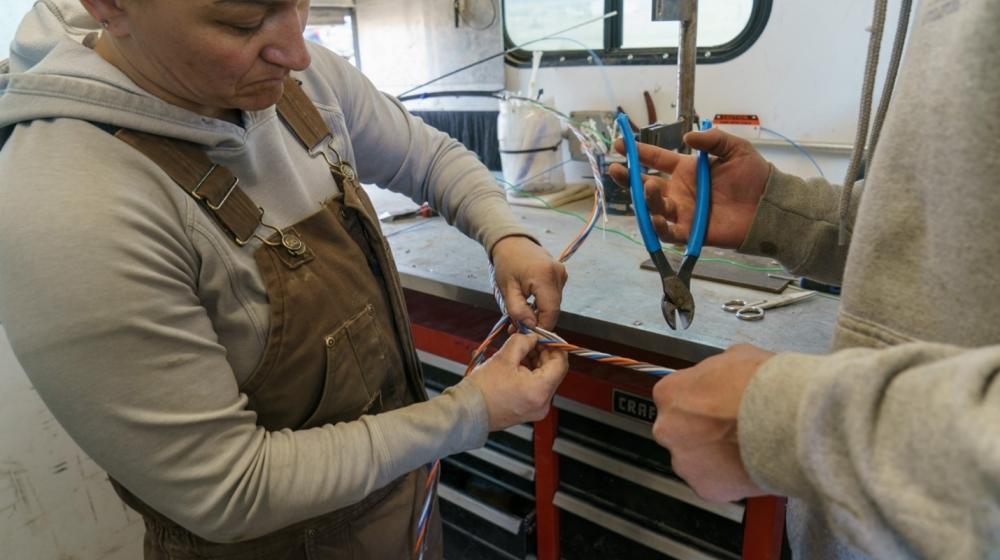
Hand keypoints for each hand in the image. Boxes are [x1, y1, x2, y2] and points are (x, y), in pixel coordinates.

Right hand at [468, 334, 568, 430]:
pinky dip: (529, 374)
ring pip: (544, 378)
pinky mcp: (529, 410)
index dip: (553, 345)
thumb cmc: (482, 391)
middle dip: (542, 352)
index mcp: (540, 390)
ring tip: (517, 353)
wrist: (468, 412)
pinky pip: (536, 387)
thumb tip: (532, 337)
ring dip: (534, 362)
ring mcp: (536, 409)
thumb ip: (523, 341)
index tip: (543, 337)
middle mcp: (543, 403)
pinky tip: (515, 365)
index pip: (561, 362)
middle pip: (553, 370)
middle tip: (528, 341)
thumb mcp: (504, 357)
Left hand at [490, 236, 567, 328]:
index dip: (541, 327)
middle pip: (553, 309)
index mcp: (545, 277)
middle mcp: (558, 275)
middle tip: (517, 326)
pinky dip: (543, 303)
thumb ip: (518, 310)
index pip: (550, 312)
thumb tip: (531, 326)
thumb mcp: (507, 289)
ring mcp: (562, 274)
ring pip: (554, 304)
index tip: (527, 334)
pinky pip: (554, 296)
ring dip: (540, 313)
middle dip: (538, 321)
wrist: (512, 242)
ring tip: (520, 315)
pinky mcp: (561, 275)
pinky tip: (529, 304)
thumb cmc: (507, 263)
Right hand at [609, 129, 770, 247]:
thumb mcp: (734, 149)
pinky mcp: (689, 232)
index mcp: (685, 170)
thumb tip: (687, 137)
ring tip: (648, 187)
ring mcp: (682, 212)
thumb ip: (711, 140)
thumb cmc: (753, 176)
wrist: (769, 205)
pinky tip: (655, 217)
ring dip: (646, 198)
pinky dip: (657, 227)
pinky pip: (667, 232)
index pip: (655, 159)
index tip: (619, 143)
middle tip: (615, 168)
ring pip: (653, 207)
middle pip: (644, 184)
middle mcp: (679, 191)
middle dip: (627, 177)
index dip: (637, 152)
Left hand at [651, 344, 773, 501]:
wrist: (788, 420)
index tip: (713, 404)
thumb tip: (723, 376)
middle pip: (679, 431)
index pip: (674, 397)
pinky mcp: (705, 488)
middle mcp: (668, 429)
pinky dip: (728, 477)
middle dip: (700, 430)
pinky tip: (748, 463)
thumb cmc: (762, 387)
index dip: (698, 400)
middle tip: (730, 427)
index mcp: (669, 393)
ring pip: (694, 459)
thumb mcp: (735, 356)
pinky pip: (713, 482)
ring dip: (714, 455)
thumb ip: (716, 371)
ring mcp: (684, 461)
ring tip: (743, 446)